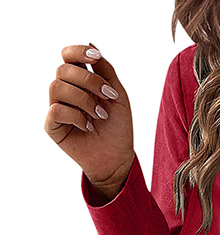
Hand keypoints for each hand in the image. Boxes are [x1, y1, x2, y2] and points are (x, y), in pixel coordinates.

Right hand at [44, 42, 134, 200]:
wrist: (118, 157)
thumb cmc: (118, 127)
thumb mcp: (118, 95)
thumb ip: (106, 70)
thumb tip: (91, 44)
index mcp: (80, 82)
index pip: (68, 56)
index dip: (77, 51)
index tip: (95, 57)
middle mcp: (65, 92)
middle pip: (64, 69)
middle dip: (89, 80)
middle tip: (108, 96)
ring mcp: (57, 107)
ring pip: (58, 87)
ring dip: (84, 100)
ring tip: (101, 115)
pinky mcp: (52, 125)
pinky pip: (56, 109)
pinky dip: (76, 116)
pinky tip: (89, 127)